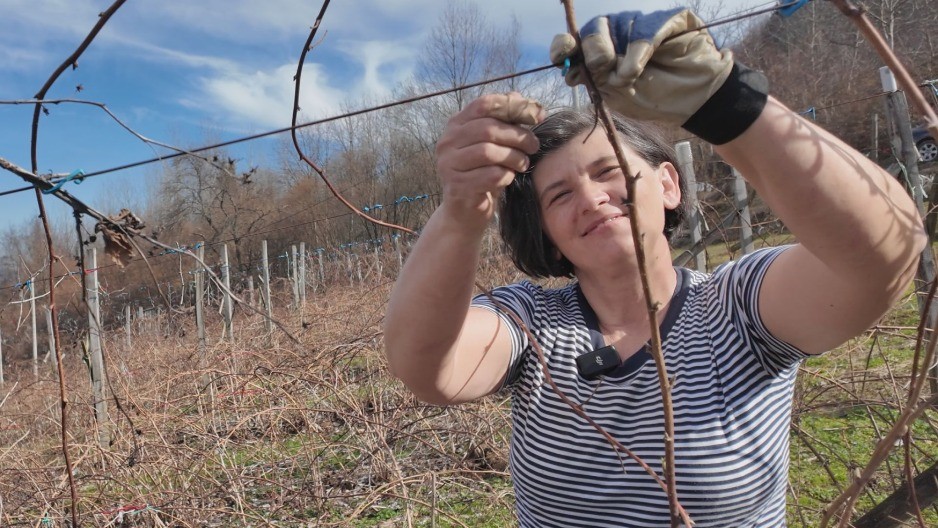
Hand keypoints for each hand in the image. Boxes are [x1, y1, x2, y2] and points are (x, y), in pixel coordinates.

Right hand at [435, 93, 543, 229]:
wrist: (465, 210)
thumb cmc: (484, 172)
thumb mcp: (496, 144)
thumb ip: (509, 122)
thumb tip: (535, 108)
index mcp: (456, 124)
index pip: (484, 104)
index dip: (513, 107)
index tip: (536, 117)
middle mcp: (447, 141)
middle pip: (488, 128)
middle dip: (517, 136)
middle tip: (533, 146)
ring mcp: (449, 164)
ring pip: (488, 152)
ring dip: (513, 157)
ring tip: (523, 164)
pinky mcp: (456, 186)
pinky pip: (489, 176)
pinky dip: (506, 176)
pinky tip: (509, 178)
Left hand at [551, 8, 767, 143]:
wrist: (695, 101)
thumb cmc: (655, 97)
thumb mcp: (618, 95)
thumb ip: (595, 81)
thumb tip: (570, 70)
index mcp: (600, 51)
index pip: (573, 42)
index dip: (563, 47)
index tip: (561, 57)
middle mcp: (616, 34)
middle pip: (590, 31)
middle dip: (593, 53)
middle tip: (605, 71)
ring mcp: (639, 24)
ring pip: (614, 24)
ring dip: (616, 55)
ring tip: (629, 77)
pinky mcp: (666, 19)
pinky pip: (644, 30)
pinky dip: (638, 52)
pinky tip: (639, 69)